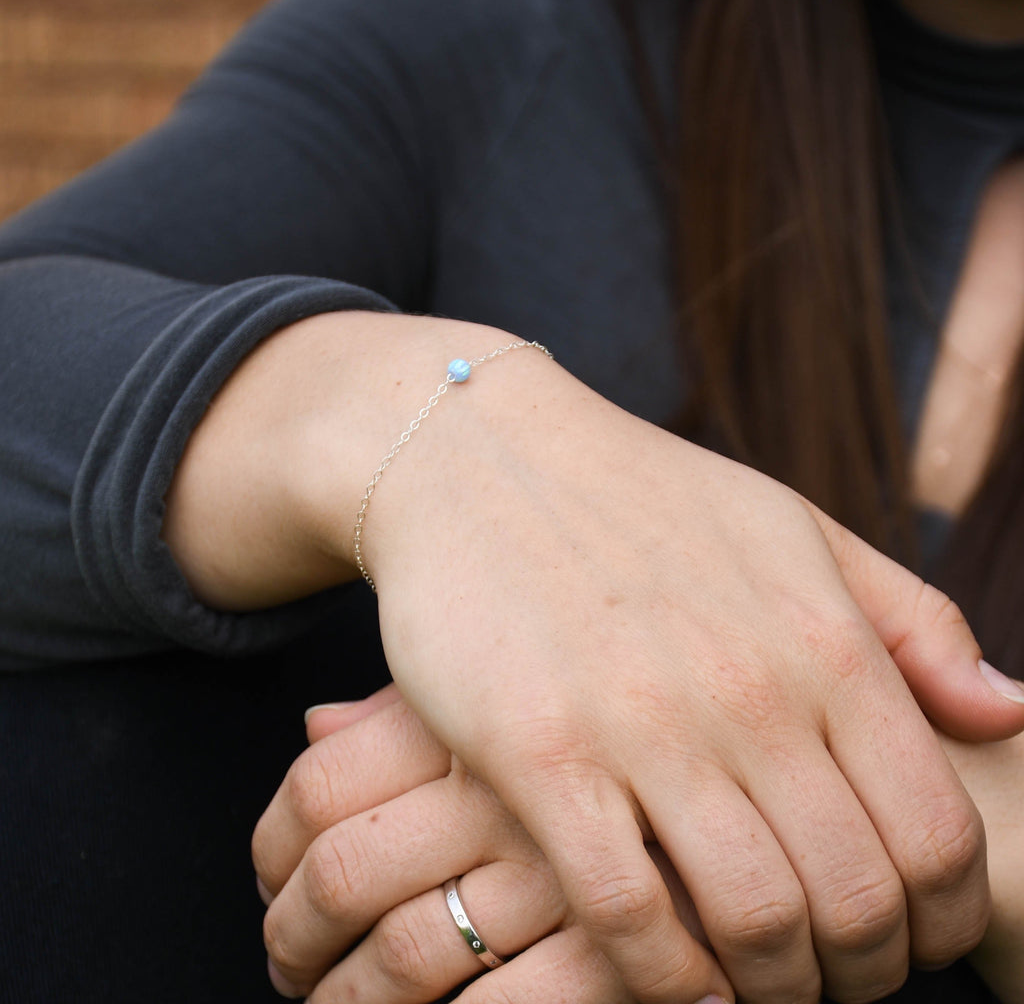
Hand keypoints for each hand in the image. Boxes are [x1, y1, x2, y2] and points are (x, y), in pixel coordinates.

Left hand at [254, 688, 706, 1002]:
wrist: (772, 704)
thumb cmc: (613, 689)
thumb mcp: (509, 670)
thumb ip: (417, 703)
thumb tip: (314, 727)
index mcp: (470, 702)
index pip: (318, 782)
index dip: (273, 849)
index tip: (272, 882)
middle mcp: (506, 773)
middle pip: (342, 873)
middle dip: (294, 940)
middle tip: (291, 967)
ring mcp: (563, 853)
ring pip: (402, 955)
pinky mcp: (626, 928)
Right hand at [361, 353, 1017, 1003]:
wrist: (483, 457)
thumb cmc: (641, 497)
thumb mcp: (795, 527)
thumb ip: (911, 619)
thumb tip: (1007, 712)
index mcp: (825, 639)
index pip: (939, 835)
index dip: (943, 920)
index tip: (906, 936)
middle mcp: (749, 689)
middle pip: (859, 900)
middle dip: (863, 972)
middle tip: (830, 974)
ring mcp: (642, 725)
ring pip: (756, 923)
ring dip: (773, 985)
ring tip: (756, 978)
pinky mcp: (541, 754)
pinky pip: (629, 915)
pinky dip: (666, 979)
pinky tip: (672, 974)